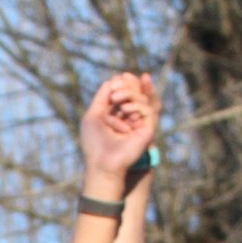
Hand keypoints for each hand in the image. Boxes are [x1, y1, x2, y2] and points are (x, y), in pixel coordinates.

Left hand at [80, 71, 159, 187]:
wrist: (102, 163)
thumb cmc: (94, 142)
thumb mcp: (94, 115)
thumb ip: (102, 97)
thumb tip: (112, 81)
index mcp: (118, 115)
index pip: (126, 92)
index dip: (124, 82)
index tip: (117, 79)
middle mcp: (131, 118)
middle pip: (136, 92)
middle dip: (126, 85)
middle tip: (114, 90)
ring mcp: (140, 124)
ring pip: (142, 98)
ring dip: (128, 93)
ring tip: (115, 99)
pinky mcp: (148, 130)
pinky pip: (147, 109)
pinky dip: (135, 105)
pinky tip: (125, 110)